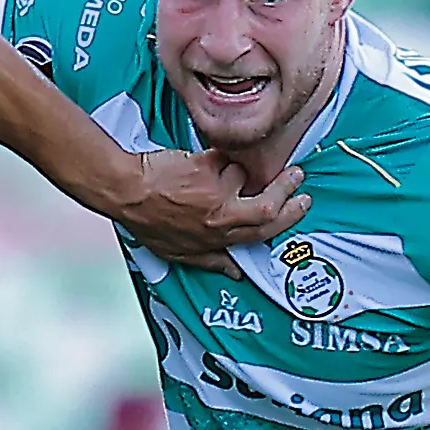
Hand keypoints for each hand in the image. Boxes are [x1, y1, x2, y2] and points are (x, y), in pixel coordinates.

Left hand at [120, 149, 308, 274]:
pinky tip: (197, 162)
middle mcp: (221, 218)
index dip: (288, 218)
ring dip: (233, 169)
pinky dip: (214, 156)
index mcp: (218, 238)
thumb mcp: (178, 252)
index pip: (264, 232)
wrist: (128, 192)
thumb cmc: (149, 222)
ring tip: (211, 171)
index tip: (301, 203)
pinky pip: (223, 157)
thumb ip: (211, 261)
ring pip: (243, 175)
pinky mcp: (206, 168)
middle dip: (287, 189)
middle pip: (269, 206)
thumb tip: (236, 273)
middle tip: (295, 176)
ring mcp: (214, 193)